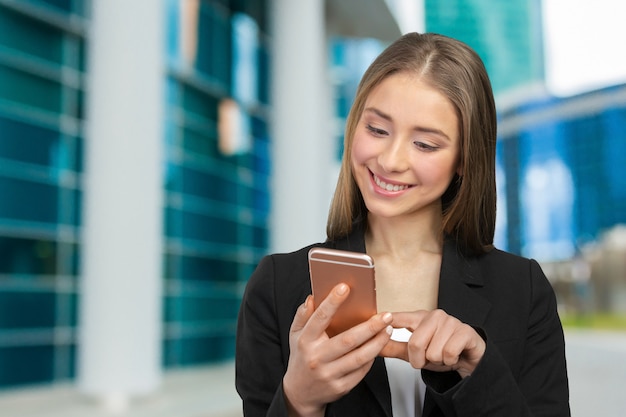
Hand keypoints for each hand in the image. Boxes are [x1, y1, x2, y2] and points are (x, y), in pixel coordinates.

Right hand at [283, 283, 392, 416]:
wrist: (300, 393)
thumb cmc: (301, 358)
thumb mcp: (295, 335)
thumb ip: (303, 316)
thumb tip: (312, 298)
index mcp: (305, 341)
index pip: (320, 318)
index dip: (332, 301)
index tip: (344, 287)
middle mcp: (316, 358)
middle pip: (347, 340)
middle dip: (370, 326)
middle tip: (385, 315)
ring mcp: (329, 374)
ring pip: (359, 357)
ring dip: (377, 343)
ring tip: (388, 329)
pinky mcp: (340, 387)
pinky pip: (361, 371)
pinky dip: (371, 358)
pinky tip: (379, 346)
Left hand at [380, 309, 484, 377]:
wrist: (470, 359)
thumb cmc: (442, 352)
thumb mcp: (414, 352)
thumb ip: (394, 348)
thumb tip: (372, 345)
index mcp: (419, 318)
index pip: (399, 317)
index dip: (387, 319)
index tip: (375, 318)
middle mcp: (434, 316)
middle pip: (414, 344)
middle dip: (421, 360)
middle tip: (430, 357)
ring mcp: (450, 322)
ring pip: (432, 352)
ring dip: (438, 361)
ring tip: (444, 355)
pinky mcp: (465, 331)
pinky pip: (448, 353)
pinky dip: (450, 361)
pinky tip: (455, 355)